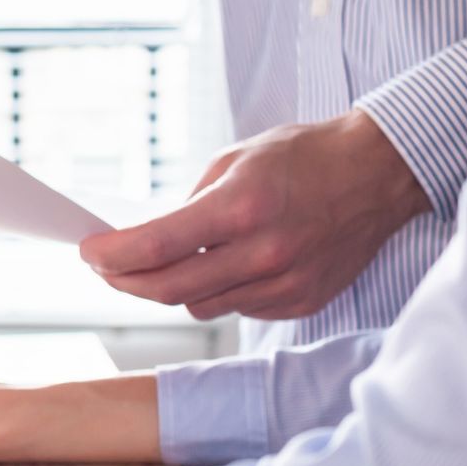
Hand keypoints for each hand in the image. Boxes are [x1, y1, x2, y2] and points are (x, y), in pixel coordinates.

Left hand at [80, 110, 431, 320]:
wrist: (379, 174)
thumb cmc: (304, 157)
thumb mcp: (233, 161)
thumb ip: (188, 206)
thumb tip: (145, 242)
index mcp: (241, 208)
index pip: (156, 247)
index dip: (111, 256)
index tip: (88, 253)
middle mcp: (264, 252)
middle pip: (168, 290)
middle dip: (125, 281)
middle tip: (106, 268)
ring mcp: (285, 283)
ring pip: (199, 305)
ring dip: (172, 287)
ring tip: (168, 261)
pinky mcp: (301, 301)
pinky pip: (237, 308)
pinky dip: (218, 291)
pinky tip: (224, 265)